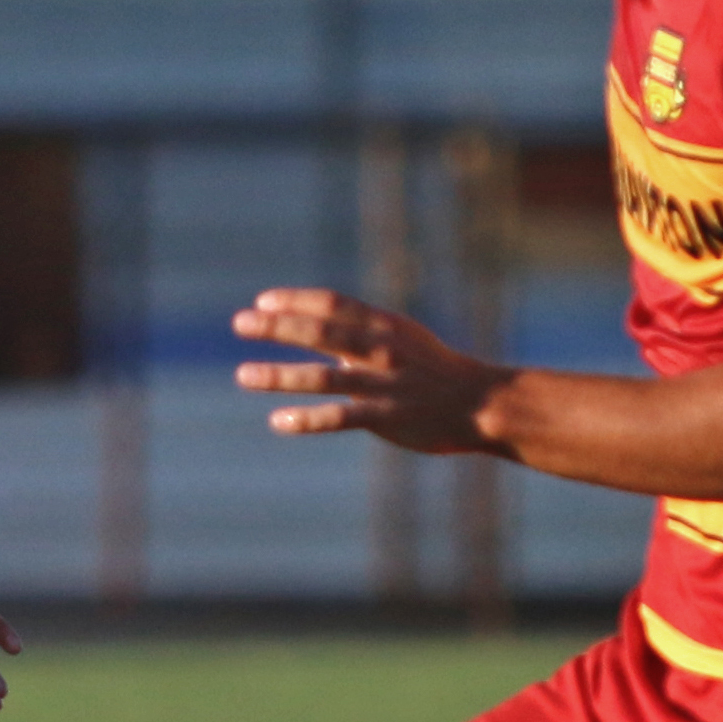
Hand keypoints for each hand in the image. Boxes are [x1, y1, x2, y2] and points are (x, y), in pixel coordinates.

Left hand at [230, 289, 509, 454]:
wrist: (482, 402)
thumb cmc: (436, 369)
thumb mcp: (402, 338)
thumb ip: (361, 332)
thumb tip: (317, 326)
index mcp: (384, 325)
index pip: (332, 304)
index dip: (295, 300)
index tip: (262, 301)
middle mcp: (379, 349)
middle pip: (320, 332)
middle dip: (277, 327)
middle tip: (240, 323)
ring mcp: (381, 384)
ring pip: (322, 377)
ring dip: (279, 375)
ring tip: (243, 374)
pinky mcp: (385, 417)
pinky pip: (339, 418)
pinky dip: (307, 419)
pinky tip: (279, 421)